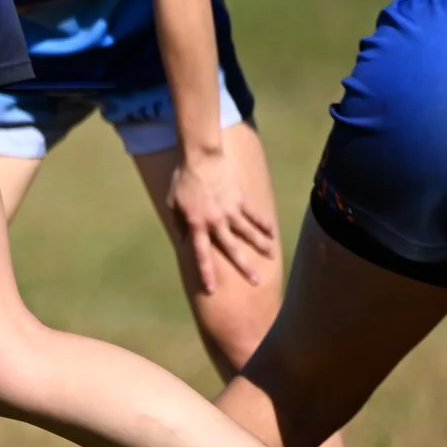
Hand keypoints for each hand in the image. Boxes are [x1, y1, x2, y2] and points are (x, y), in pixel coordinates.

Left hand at [167, 149, 276, 292]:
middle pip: (231, 248)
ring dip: (261, 245)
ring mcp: (230, 210)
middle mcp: (215, 221)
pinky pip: (254, 215)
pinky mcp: (240, 199)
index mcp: (196, 224)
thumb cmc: (183, 179)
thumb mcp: (173, 203)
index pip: (202, 254)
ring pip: (248, 232)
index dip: (206, 272)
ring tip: (271, 256)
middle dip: (244, 266)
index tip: (212, 289)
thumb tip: (183, 241)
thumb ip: (179, 224)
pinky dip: (264, 223)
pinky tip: (272, 232)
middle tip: (256, 281)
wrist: (201, 157)